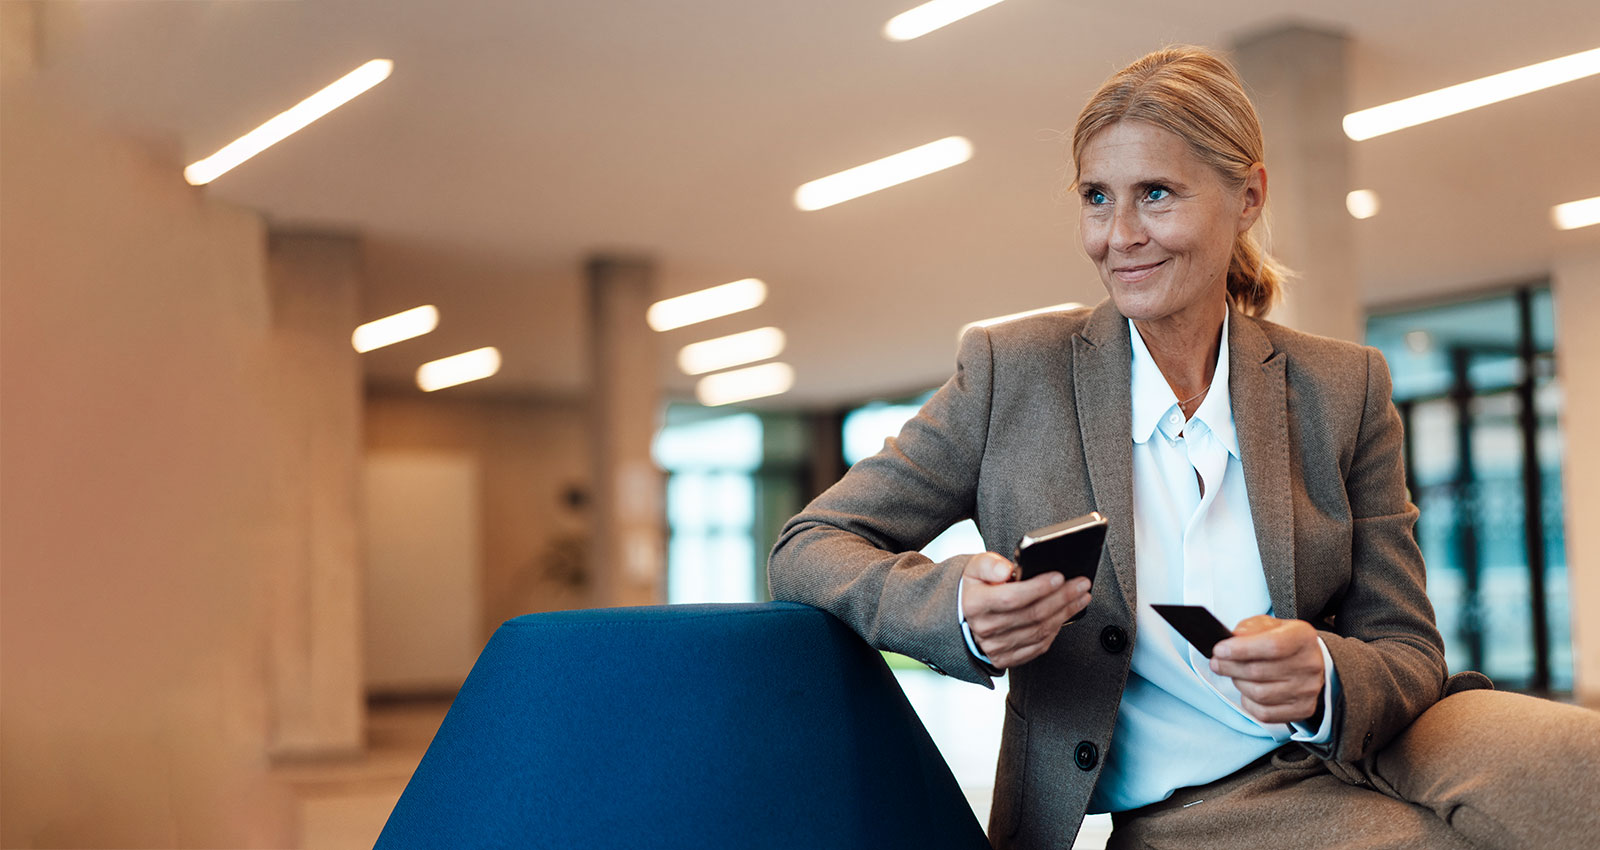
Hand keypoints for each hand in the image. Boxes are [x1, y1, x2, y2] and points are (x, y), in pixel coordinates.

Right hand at [961, 552, 1090, 669]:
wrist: (965, 615)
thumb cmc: (977, 587)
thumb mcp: (976, 567)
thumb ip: (990, 564)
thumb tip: (1005, 570)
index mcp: (975, 604)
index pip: (1011, 598)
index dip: (1038, 588)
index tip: (1059, 577)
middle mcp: (985, 628)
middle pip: (1032, 615)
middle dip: (1062, 598)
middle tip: (1081, 584)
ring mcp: (996, 647)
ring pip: (1040, 631)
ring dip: (1065, 613)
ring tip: (1080, 597)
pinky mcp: (1006, 658)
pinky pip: (1038, 647)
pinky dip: (1056, 630)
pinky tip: (1066, 615)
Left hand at [1210, 615, 1324, 723]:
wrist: (1310, 662)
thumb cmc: (1285, 643)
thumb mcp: (1270, 625)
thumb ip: (1250, 628)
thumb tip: (1232, 639)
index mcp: (1303, 638)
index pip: (1271, 646)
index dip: (1241, 649)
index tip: (1219, 650)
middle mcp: (1310, 665)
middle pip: (1259, 671)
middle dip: (1230, 667)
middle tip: (1217, 663)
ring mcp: (1308, 690)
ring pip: (1259, 694)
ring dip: (1238, 684)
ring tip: (1234, 675)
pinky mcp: (1302, 710)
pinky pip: (1264, 713)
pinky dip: (1248, 702)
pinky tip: (1247, 691)